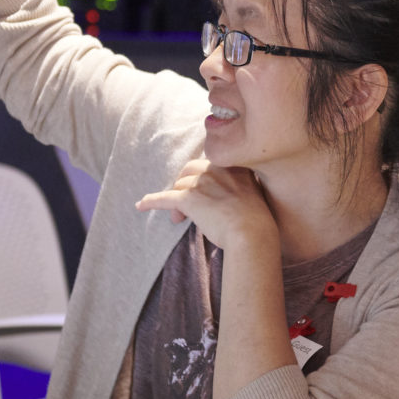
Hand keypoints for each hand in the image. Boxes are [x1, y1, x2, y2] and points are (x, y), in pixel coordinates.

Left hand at [135, 157, 275, 251]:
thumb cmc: (257, 222)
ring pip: (179, 187)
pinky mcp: (188, 198)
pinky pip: (164, 198)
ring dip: (177, 202)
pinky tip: (141, 205)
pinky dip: (151, 201)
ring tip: (179, 219)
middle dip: (185, 186)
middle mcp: (216, 168)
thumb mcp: (252, 194)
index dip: (201, 180)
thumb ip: (238, 186)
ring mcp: (201, 182)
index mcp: (233, 165)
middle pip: (189, 172)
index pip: (208, 165)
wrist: (253, 234)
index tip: (203, 193)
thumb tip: (221, 198)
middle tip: (187, 205)